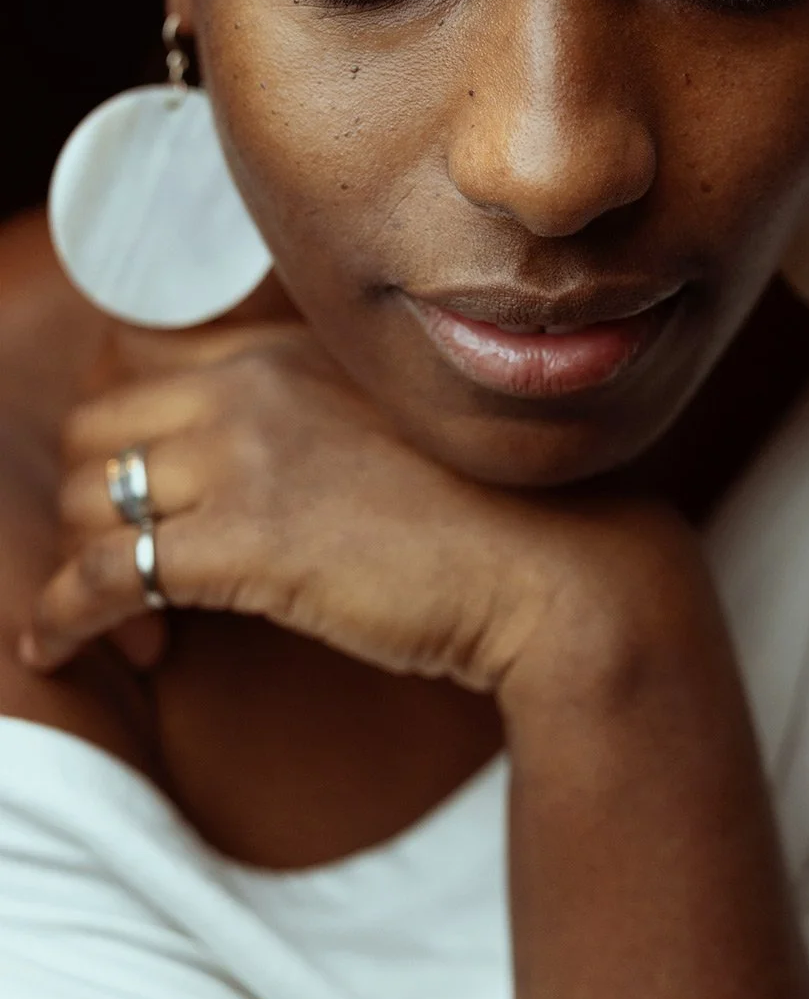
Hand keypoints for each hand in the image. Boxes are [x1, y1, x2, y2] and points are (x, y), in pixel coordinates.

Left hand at [20, 322, 694, 697]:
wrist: (557, 565)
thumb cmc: (490, 513)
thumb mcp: (388, 429)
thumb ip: (312, 420)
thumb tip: (257, 473)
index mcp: (286, 350)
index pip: (136, 364)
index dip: (116, 435)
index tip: (135, 494)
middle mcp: (252, 384)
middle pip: (95, 427)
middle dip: (87, 502)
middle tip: (130, 568)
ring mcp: (245, 455)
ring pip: (85, 496)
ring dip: (81, 564)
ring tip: (132, 624)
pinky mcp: (245, 541)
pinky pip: (103, 571)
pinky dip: (64, 614)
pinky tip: (60, 649)